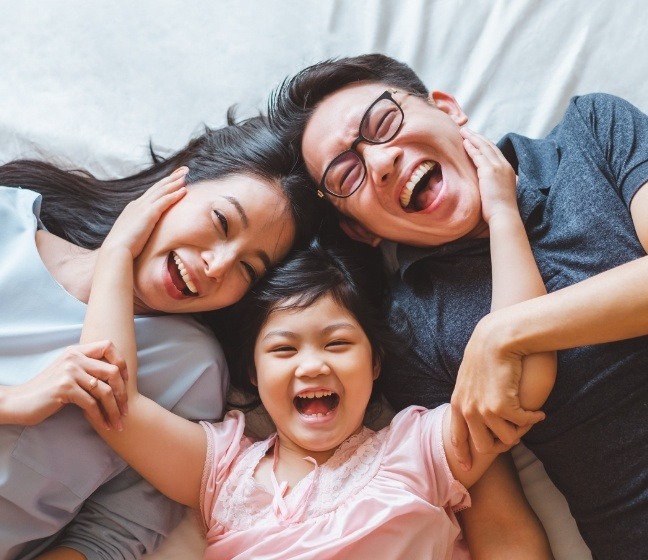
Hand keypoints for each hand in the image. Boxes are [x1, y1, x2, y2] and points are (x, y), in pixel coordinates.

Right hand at [2, 341, 127, 429]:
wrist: (19, 402)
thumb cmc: (47, 390)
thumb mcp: (68, 372)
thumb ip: (87, 368)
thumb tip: (118, 377)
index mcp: (77, 351)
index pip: (108, 346)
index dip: (122, 362)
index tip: (126, 381)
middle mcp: (74, 357)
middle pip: (112, 371)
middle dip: (123, 393)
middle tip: (126, 410)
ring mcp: (69, 372)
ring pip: (105, 390)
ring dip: (114, 410)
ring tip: (118, 423)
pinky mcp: (64, 388)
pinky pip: (91, 404)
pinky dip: (101, 417)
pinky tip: (104, 426)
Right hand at [102, 167, 187, 258]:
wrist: (115, 250)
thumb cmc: (123, 247)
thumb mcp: (131, 232)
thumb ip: (138, 227)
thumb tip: (144, 230)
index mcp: (134, 207)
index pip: (151, 192)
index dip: (164, 184)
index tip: (174, 178)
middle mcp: (138, 204)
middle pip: (158, 187)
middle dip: (172, 177)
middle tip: (184, 170)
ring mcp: (143, 208)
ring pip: (162, 191)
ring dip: (175, 182)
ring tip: (186, 175)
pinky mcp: (148, 214)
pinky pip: (164, 201)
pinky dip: (174, 195)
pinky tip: (184, 190)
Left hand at [450, 314, 545, 469]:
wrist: (496, 337)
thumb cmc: (486, 352)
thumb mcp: (469, 377)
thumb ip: (470, 395)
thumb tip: (476, 412)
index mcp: (457, 404)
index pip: (457, 438)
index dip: (463, 455)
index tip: (467, 469)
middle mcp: (467, 411)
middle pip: (484, 447)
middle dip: (502, 444)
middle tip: (516, 434)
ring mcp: (483, 411)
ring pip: (507, 439)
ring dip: (520, 431)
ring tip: (529, 418)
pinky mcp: (502, 407)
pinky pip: (522, 424)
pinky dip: (533, 419)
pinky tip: (539, 412)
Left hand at [461, 128, 517, 223]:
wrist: (504, 215)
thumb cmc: (500, 210)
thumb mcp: (500, 192)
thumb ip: (495, 184)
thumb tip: (488, 186)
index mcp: (508, 169)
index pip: (495, 152)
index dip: (485, 144)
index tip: (476, 139)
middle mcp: (504, 165)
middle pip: (490, 146)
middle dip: (478, 137)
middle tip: (467, 130)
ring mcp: (498, 167)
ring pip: (484, 147)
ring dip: (472, 138)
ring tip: (463, 131)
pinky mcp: (489, 171)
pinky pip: (478, 155)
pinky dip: (471, 147)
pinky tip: (464, 143)